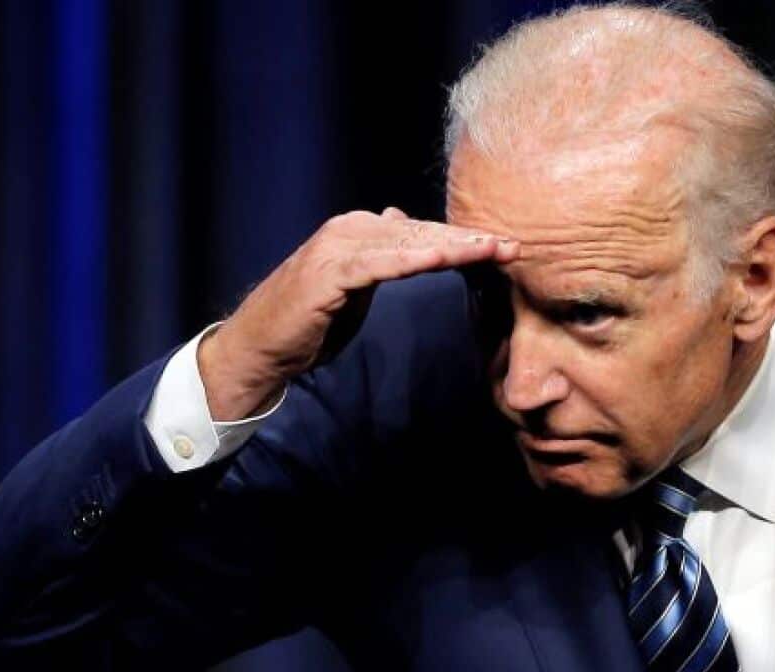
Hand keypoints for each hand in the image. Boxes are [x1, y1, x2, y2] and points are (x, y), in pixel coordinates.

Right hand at [197, 207, 518, 419]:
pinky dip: (411, 259)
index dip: (464, 239)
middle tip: (514, 246)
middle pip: (422, 232)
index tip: (505, 247)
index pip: (423, 232)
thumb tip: (403, 223)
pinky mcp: (328, 272)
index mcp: (360, 232)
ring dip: (452, 246)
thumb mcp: (354, 284)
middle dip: (469, 240)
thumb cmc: (308, 321)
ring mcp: (337, 248)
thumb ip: (381, 256)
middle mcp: (350, 230)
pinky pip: (379, 263)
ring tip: (491, 249)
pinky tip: (442, 258)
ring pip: (407, 243)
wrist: (260, 346)